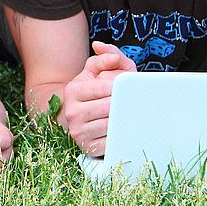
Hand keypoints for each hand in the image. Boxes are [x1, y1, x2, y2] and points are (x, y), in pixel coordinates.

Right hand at [63, 41, 135, 156]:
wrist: (79, 114)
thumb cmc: (93, 90)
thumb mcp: (96, 70)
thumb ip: (105, 57)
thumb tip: (113, 58)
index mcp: (72, 90)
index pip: (102, 87)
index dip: (119, 86)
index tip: (127, 86)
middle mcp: (72, 112)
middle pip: (108, 107)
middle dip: (124, 102)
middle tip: (134, 100)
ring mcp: (78, 132)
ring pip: (111, 125)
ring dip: (124, 118)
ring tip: (130, 112)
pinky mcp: (88, 148)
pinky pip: (111, 142)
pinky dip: (121, 135)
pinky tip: (124, 127)